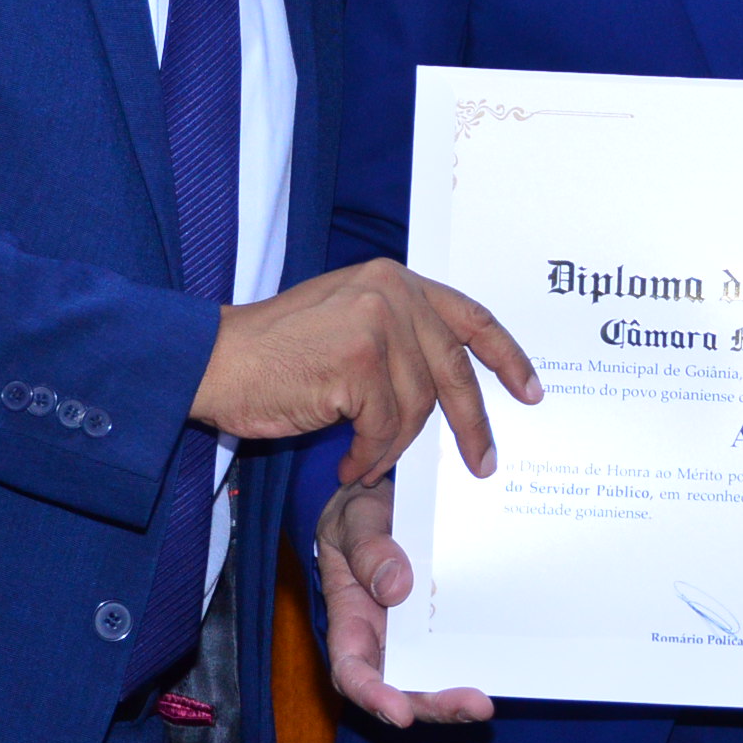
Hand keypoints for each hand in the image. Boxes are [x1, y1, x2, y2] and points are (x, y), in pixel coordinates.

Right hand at [191, 259, 540, 484]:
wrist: (211, 361)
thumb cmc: (275, 354)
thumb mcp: (347, 322)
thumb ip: (399, 336)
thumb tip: (451, 385)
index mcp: (394, 279)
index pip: (470, 316)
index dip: (505, 356)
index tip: (530, 391)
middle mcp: (391, 291)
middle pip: (454, 369)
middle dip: (473, 424)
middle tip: (484, 463)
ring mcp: (376, 323)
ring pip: (417, 408)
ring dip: (393, 447)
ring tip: (366, 459)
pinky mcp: (358, 362)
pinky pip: (385, 429)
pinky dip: (369, 455)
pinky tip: (348, 461)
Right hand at [318, 475, 494, 726]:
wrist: (386, 503)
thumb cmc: (358, 516)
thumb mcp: (354, 520)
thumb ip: (368, 550)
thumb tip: (396, 587)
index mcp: (349, 621)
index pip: (352, 671)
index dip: (372, 696)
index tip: (399, 713)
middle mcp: (380, 641)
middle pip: (400, 689)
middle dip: (433, 706)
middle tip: (474, 707)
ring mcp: (413, 638)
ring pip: (430, 681)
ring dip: (456, 699)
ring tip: (486, 705)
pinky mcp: (441, 627)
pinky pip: (454, 654)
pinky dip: (473, 667)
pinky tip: (499, 669)